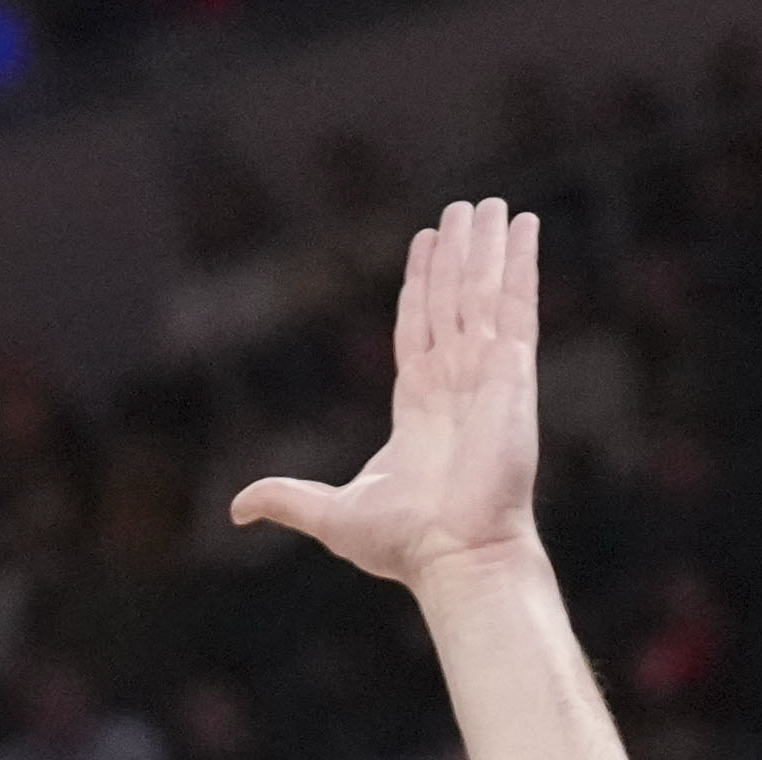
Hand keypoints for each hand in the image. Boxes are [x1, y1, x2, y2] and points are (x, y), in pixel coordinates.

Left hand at [228, 197, 545, 587]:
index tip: (425, 243)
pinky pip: (518, 304)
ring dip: (486, 247)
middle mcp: (455, 381)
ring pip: (484, 292)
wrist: (454, 553)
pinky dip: (521, 263)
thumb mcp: (330, 514)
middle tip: (463, 209)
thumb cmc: (404, 543)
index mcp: (418, 404)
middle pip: (452, 300)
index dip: (420, 284)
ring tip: (491, 205)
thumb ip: (287, 498)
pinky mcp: (514, 371)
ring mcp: (487, 372)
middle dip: (457, 255)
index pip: (418, 326)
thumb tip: (236, 509)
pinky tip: (525, 225)